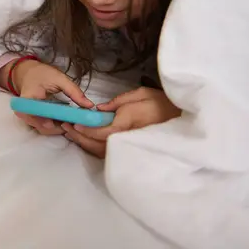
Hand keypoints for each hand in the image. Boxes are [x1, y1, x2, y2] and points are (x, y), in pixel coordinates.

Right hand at [12, 60, 94, 134]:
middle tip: (78, 123)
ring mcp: (28, 118)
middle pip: (44, 128)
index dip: (57, 124)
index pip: (41, 119)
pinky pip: (44, 127)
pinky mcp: (32, 119)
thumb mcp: (59, 78)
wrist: (26, 73)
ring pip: (45, 130)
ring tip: (74, 120)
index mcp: (28, 101)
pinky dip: (56, 125)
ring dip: (60, 128)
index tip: (71, 122)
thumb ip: (74, 91)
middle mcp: (24, 113)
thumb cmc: (41, 74)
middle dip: (62, 127)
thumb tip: (89, 106)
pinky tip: (66, 120)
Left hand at [62, 87, 180, 157]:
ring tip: (71, 134)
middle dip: (80, 138)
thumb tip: (99, 109)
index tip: (74, 125)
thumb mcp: (142, 95)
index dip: (86, 130)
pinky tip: (85, 141)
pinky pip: (108, 154)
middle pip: (97, 145)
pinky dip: (94, 148)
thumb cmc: (163, 105)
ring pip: (101, 152)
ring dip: (84, 144)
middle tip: (65, 129)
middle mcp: (126, 140)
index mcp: (128, 125)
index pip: (102, 132)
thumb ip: (119, 101)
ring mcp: (128, 149)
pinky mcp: (130, 153)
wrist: (183, 122)